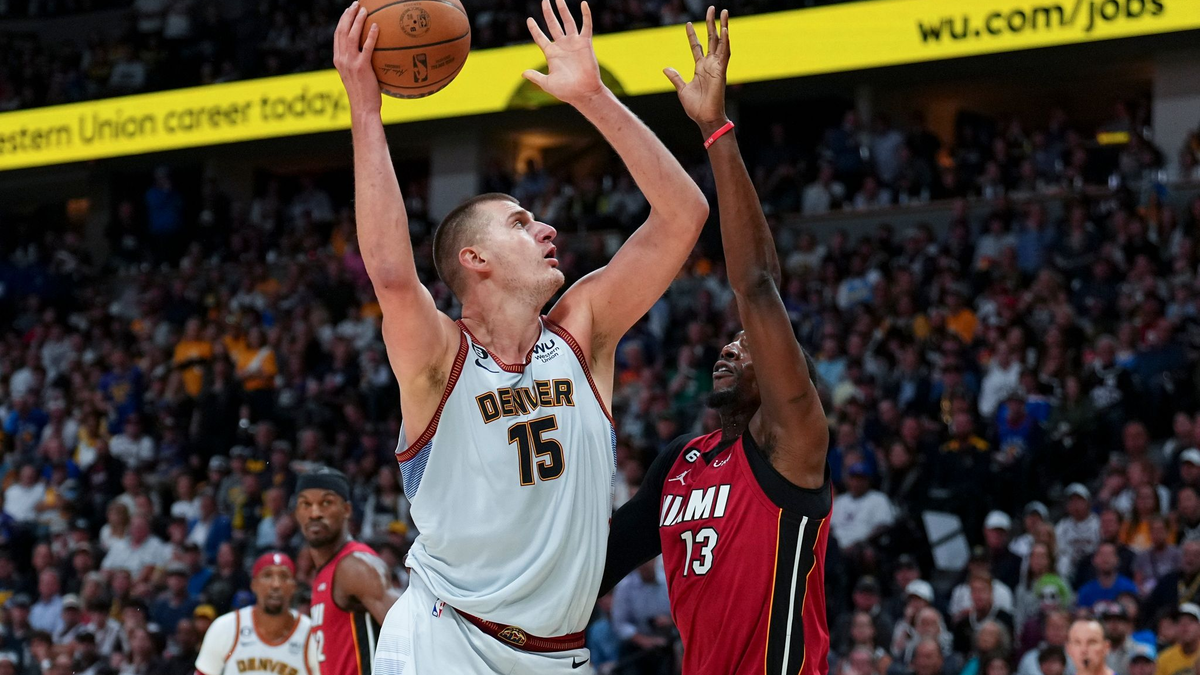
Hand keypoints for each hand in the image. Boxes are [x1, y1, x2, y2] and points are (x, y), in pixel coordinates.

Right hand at [332, 1, 381, 113]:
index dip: (342, 21)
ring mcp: (350, 63)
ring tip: (365, 10)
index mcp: (338, 60)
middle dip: (348, 15)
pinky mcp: (361, 67)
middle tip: (356, 5)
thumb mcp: (356, 77)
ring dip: (358, 20)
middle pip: (342, 31)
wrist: (363, 108)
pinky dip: (371, 35)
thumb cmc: (363, 95)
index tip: (349, 11)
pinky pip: (367, 47)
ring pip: (351, 35)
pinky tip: (376, 26)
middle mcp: (341, 59)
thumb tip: (369, 54)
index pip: (337, 35)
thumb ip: (358, 64)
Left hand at [523, 0, 605, 105]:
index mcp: (551, 54)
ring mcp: (574, 43)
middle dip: (548, 13)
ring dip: (563, 9)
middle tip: (544, 0)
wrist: (584, 93)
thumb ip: (535, 77)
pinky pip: (586, 26)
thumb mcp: (547, 83)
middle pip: (553, 25)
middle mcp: (562, 46)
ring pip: (567, 22)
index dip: (534, 29)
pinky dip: (586, 15)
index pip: (540, 37)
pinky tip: (583, 4)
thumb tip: (523, 73)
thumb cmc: (566, 91)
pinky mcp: (585, 43)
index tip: (529, 19)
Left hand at [664, 7, 729, 133]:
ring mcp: (717, 66)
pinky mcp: (721, 71)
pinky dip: (726, 41)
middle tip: (712, 8)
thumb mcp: (682, 89)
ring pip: (721, 42)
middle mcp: (710, 65)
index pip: (697, 47)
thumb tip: (666, 68)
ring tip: (723, 12)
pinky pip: (725, 53)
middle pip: (712, 39)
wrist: (705, 119)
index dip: (692, 35)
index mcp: (700, 68)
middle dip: (711, 24)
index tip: (688, 23)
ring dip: (723, 27)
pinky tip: (725, 29)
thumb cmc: (696, 107)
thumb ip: (676, 77)